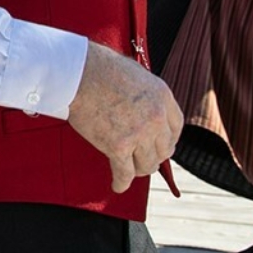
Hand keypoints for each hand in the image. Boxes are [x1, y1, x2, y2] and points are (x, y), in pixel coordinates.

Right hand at [66, 45, 183, 193]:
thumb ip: (144, 93)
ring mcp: (139, 134)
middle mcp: (156, 118)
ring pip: (147, 165)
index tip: (160, 144)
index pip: (176, 127)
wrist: (77, 73)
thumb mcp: (135, 73)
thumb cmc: (98, 67)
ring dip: (138, 169)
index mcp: (162, 96)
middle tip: (142, 158)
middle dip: (153, 155)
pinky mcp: (118, 148)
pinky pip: (125, 174)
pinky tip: (117, 185)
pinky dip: (121, 183)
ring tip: (129, 170)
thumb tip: (140, 102)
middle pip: (164, 150)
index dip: (167, 139)